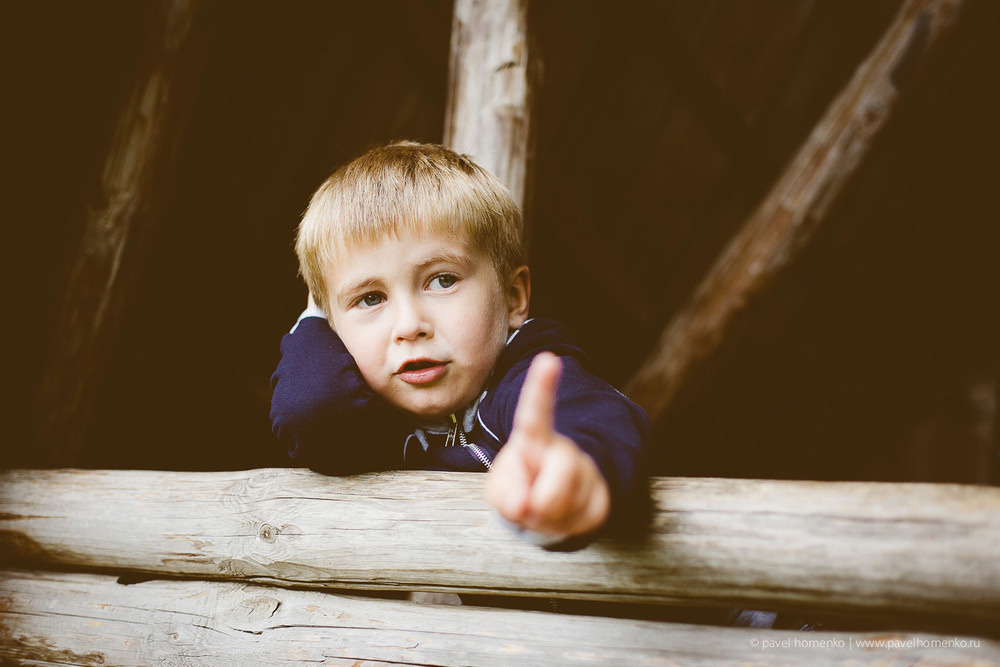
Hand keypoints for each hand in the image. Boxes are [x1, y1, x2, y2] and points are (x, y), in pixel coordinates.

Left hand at [485, 352, 610, 538]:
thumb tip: (529, 504)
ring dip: (546, 519)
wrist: (548, 507)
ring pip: (566, 507)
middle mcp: (564, 448)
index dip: (541, 387)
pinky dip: (562, 529)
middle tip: (530, 502)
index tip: (549, 359)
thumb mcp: (500, 492)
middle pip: (558, 476)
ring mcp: (586, 471)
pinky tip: (561, 519)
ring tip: (544, 508)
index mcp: (534, 439)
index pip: (535, 413)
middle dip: (538, 502)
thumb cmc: (520, 489)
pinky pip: (580, 523)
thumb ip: (505, 496)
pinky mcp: (602, 498)